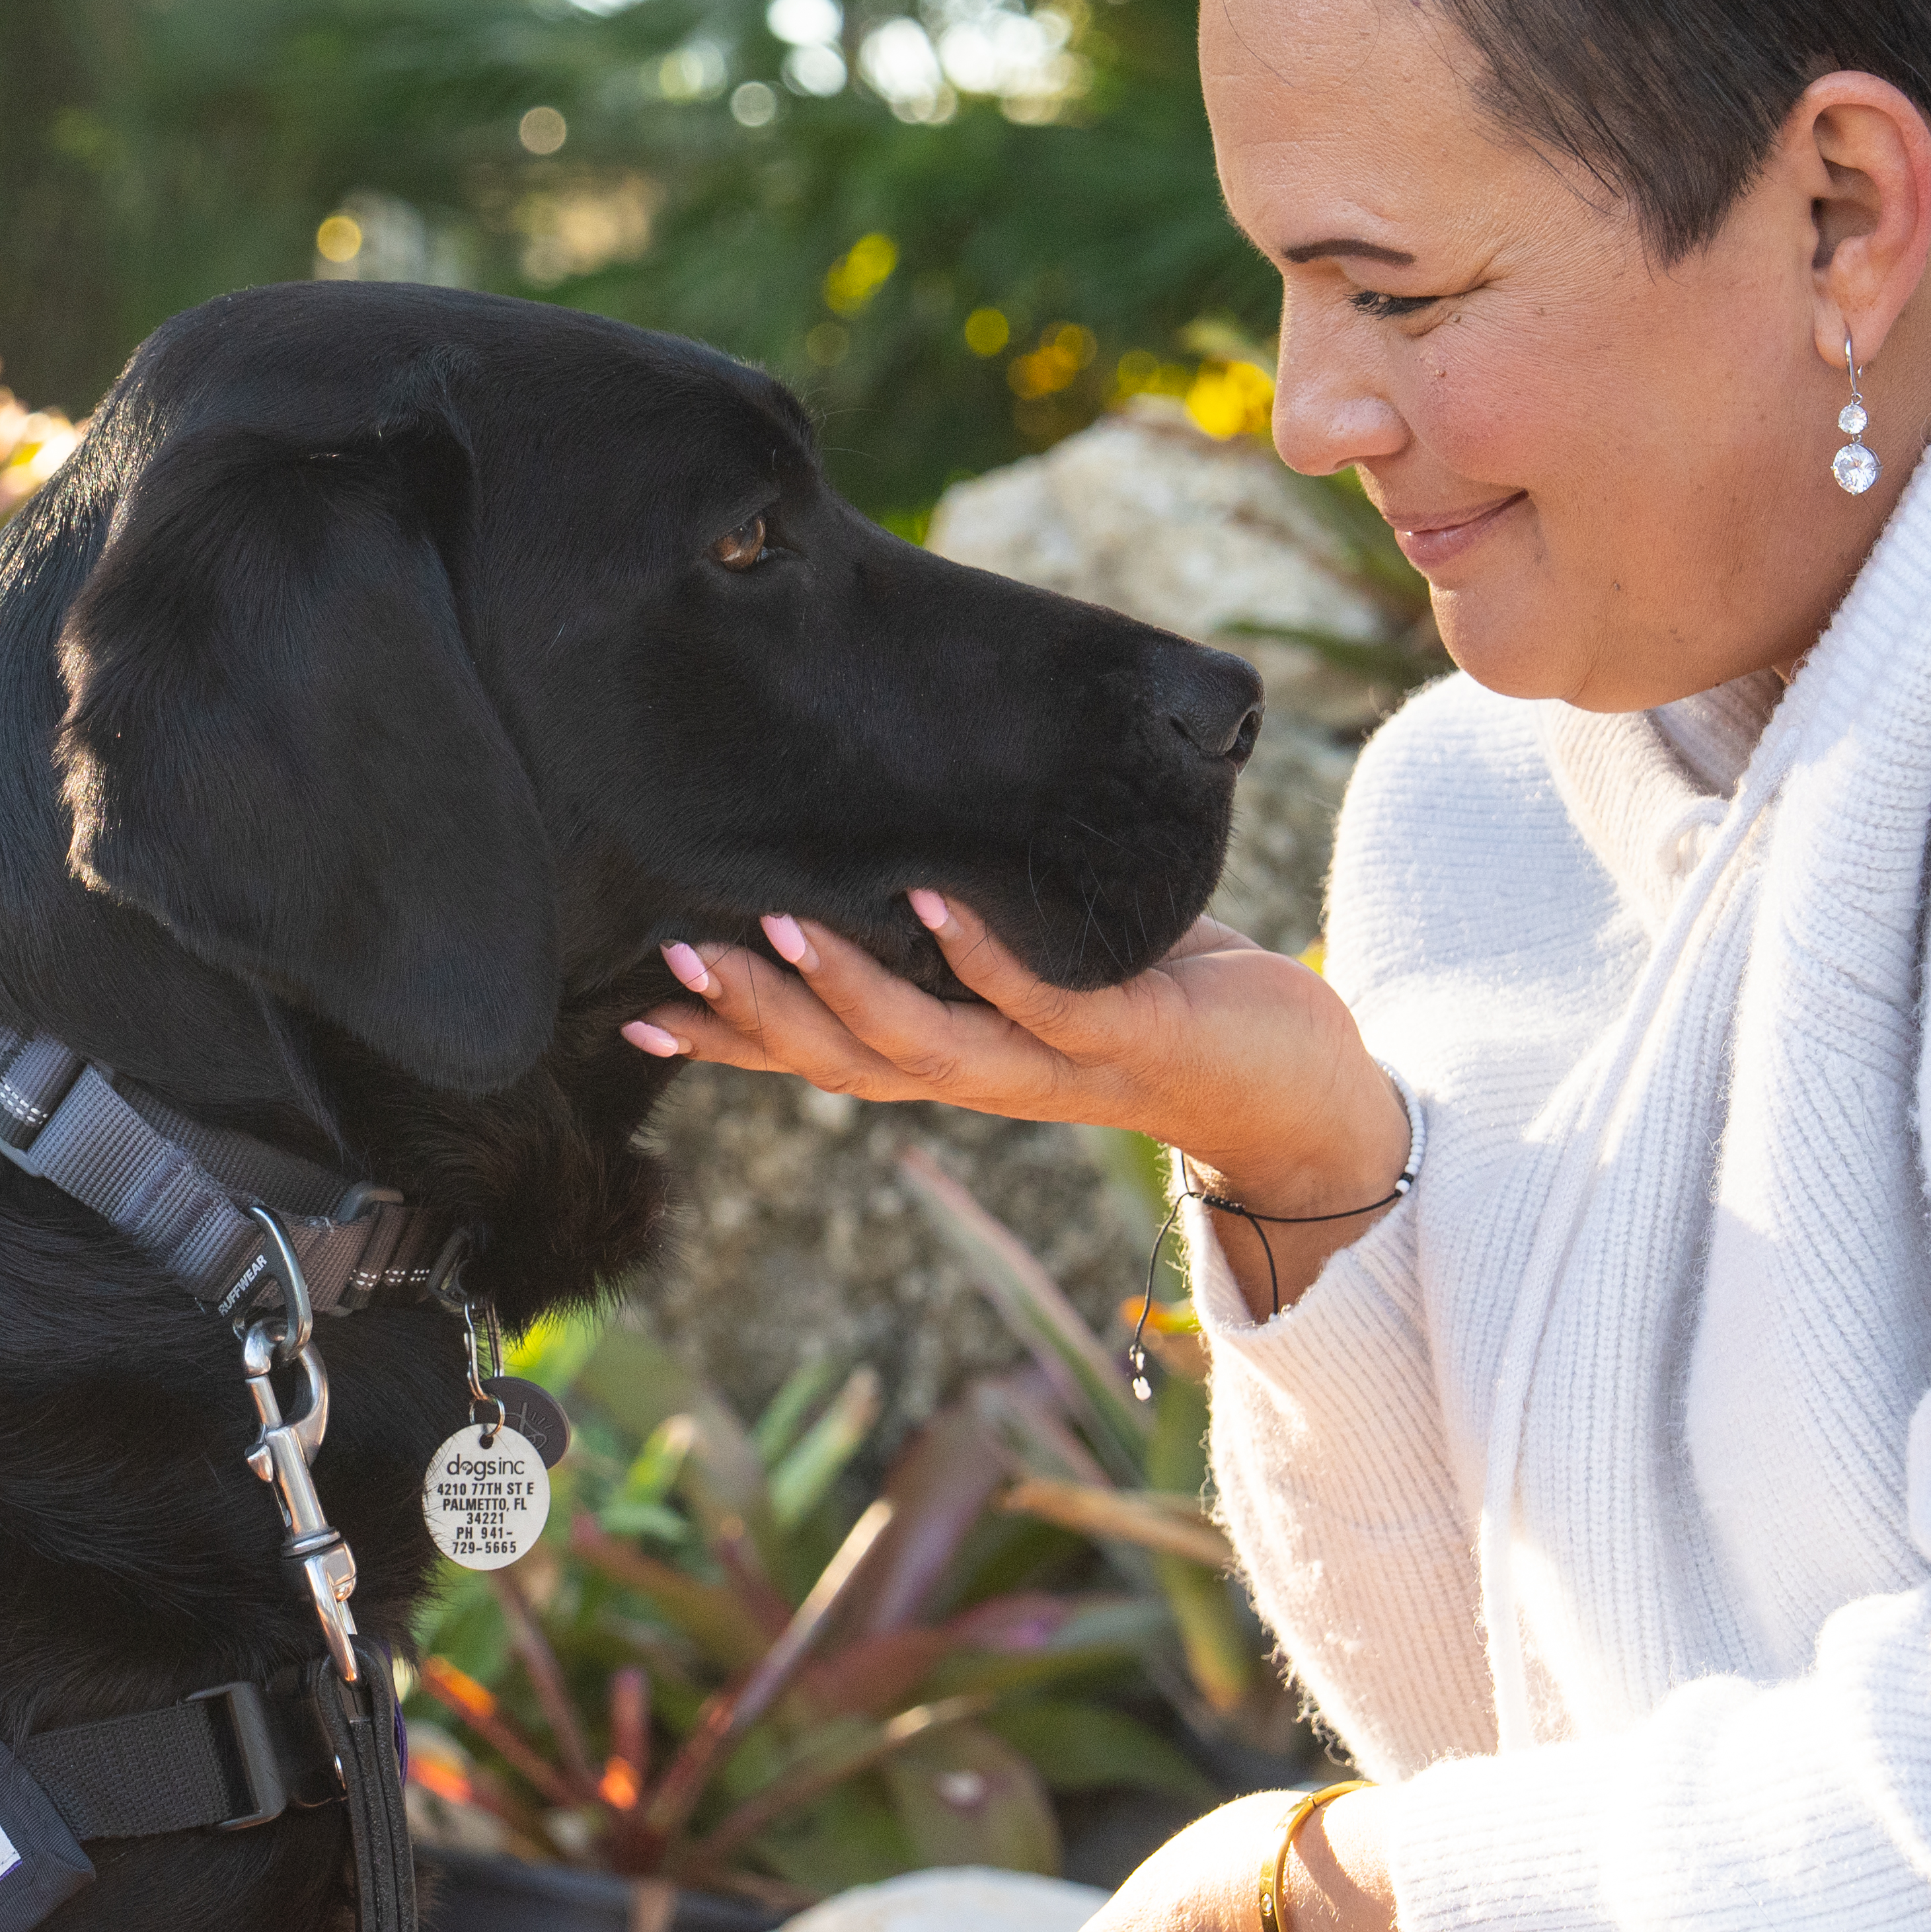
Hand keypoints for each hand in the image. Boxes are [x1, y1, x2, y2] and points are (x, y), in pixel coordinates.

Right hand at [623, 892, 1408, 1237]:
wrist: (1298, 1084)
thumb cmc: (1164, 1001)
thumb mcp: (1043, 963)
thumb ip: (971, 931)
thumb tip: (887, 847)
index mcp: (954, 1057)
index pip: (816, 1056)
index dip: (726, 1043)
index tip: (632, 1010)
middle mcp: (985, 1077)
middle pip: (842, 1062)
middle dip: (752, 1015)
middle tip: (670, 955)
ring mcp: (1054, 1066)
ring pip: (922, 1046)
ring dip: (842, 989)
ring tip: (772, 926)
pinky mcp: (1129, 1039)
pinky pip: (1041, 1003)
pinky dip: (981, 954)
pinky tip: (931, 901)